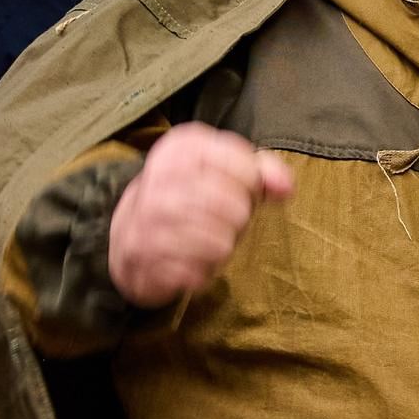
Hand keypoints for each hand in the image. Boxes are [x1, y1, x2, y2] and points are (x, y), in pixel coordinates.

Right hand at [106, 123, 293, 307]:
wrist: (132, 229)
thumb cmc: (192, 197)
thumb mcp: (226, 171)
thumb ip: (263, 172)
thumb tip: (286, 189)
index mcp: (182, 147)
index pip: (245, 168)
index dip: (251, 186)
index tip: (235, 189)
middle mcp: (161, 177)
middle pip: (235, 208)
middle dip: (238, 221)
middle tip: (222, 221)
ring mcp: (147, 217)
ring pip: (219, 243)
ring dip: (222, 248)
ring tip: (208, 240)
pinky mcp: (143, 254)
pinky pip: (196, 271)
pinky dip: (202, 272)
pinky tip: (191, 260)